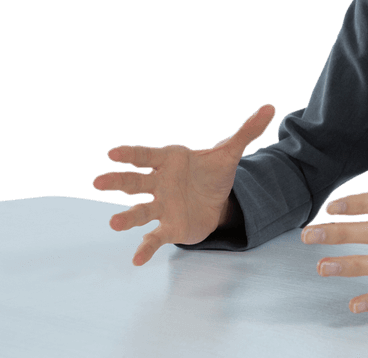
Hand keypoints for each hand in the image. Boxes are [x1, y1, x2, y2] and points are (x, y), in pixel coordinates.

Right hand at [92, 104, 275, 265]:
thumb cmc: (213, 173)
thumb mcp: (230, 153)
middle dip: (117, 181)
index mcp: (170, 161)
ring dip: (127, 217)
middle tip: (97, 181)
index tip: (112, 153)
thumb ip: (246, 131)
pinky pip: (155, 237)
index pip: (147, 155)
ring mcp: (162, 206)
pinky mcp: (170, 227)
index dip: (131, 154)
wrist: (216, 202)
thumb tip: (270, 107)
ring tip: (113, 223)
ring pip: (141, 211)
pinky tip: (136, 260)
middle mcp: (160, 183)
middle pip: (135, 181)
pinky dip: (145, 247)